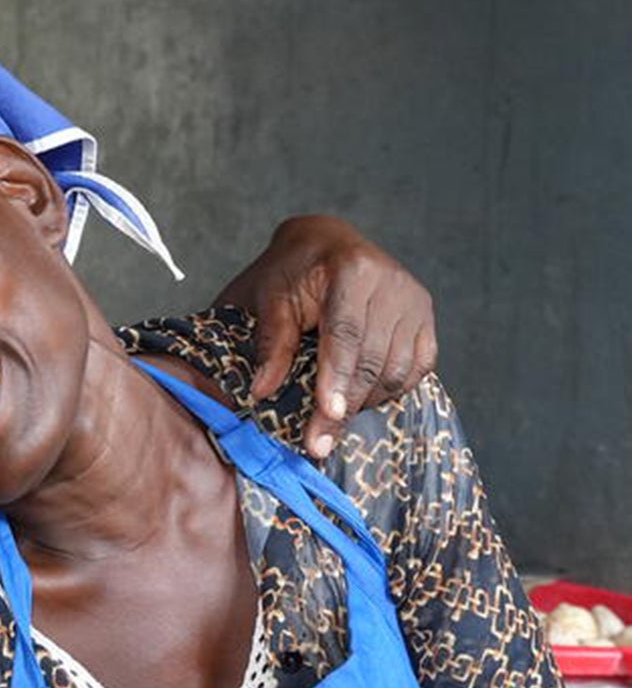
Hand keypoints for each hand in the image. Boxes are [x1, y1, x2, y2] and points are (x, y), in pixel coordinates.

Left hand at [216, 216, 436, 459]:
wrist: (326, 243)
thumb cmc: (290, 271)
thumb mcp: (269, 296)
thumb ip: (269, 342)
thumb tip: (261, 392)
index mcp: (351, 269)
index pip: (346, 334)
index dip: (336, 378)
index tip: (326, 417)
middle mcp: (392, 283)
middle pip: (373, 358)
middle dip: (345, 406)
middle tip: (318, 444)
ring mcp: (415, 300)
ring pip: (397, 369)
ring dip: (365, 402)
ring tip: (331, 421)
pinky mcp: (425, 318)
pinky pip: (416, 368)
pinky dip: (389, 390)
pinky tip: (360, 400)